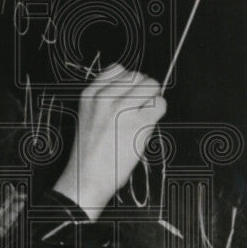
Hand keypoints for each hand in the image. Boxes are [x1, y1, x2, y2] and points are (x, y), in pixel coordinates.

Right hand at [52, 63, 166, 219]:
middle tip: (140, 107)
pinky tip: (147, 125)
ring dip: (152, 99)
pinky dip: (158, 113)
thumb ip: (106, 98)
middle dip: (143, 89)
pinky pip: (160, 104)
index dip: (128, 81)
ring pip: (151, 85)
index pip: (118, 69)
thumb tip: (133, 89)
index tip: (130, 94)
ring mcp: (122, 109)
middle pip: (137, 75)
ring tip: (143, 116)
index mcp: (90, 94)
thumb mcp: (88, 116)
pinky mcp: (139, 124)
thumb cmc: (89, 153)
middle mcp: (105, 98)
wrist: (86, 178)